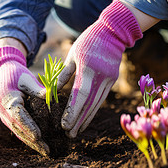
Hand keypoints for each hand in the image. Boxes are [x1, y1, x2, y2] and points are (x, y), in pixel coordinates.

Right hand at [0, 46, 48, 154]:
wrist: (3, 74)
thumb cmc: (16, 75)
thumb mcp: (27, 79)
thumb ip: (37, 89)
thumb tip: (49, 95)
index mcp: (9, 100)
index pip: (19, 116)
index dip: (28, 126)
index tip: (38, 136)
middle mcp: (4, 112)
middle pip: (19, 129)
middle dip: (33, 141)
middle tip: (47, 150)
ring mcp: (5, 117)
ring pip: (19, 133)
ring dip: (31, 143)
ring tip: (45, 151)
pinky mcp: (9, 119)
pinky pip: (19, 131)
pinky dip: (28, 138)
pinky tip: (39, 145)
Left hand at [58, 0, 142, 137]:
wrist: (113, 32)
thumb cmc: (88, 41)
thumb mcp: (73, 54)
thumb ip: (65, 74)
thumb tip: (54, 92)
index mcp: (88, 68)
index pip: (80, 94)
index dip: (72, 111)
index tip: (64, 125)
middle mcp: (101, 76)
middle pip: (89, 103)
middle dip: (78, 121)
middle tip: (69, 135)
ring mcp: (109, 79)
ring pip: (97, 104)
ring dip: (86, 119)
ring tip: (77, 131)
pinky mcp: (112, 80)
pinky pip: (101, 98)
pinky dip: (93, 109)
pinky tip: (87, 118)